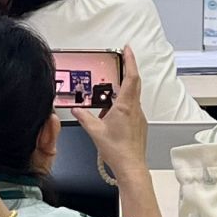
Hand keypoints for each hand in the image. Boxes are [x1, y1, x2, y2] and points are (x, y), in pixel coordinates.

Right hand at [69, 47, 151, 183]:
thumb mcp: (95, 132)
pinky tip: (111, 115)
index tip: (127, 49)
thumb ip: (84, 118)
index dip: (130, 61)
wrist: (131, 167)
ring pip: (132, 97)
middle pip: (134, 83)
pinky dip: (122, 105)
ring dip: (121, 92)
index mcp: (126, 106)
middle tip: (120, 60)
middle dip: (128, 70)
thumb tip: (77, 110)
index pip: (131, 77)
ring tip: (106, 98)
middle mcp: (135, 109)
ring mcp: (139, 116)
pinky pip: (131, 108)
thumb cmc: (117, 151)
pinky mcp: (139, 124)